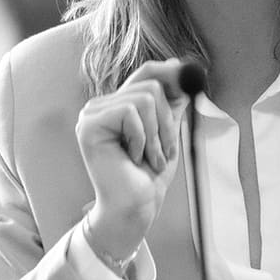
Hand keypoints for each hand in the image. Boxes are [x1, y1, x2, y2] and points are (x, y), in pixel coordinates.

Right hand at [75, 59, 193, 258]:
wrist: (135, 208)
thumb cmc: (148, 177)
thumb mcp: (167, 133)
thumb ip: (171, 105)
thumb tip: (182, 72)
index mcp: (117, 105)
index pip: (145, 74)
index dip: (170, 72)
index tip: (190, 76)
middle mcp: (101, 105)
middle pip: (150, 83)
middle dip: (167, 120)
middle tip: (165, 151)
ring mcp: (92, 114)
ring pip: (144, 98)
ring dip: (157, 135)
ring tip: (149, 159)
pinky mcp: (89, 125)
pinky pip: (130, 112)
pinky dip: (141, 138)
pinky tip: (133, 158)